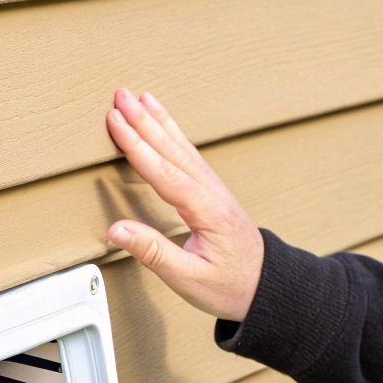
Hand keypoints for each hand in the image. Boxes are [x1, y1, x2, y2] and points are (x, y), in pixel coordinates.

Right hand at [104, 88, 265, 322]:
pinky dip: (172, 133)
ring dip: (158, 120)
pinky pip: (188, 154)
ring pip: (181, 147)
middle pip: (173, 150)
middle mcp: (211, 192)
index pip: (165, 172)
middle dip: (144, 121)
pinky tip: (162, 123)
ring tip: (138, 97)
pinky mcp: (211, 191)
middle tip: (120, 96)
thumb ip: (152, 252)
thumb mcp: (188, 279)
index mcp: (206, 211)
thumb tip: (116, 230)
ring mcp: (213, 188)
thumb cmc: (230, 286)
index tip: (116, 122)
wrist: (267, 286)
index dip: (137, 146)